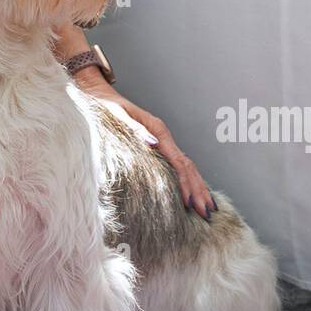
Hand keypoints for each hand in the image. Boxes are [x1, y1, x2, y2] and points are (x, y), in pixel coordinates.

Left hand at [73, 68, 216, 221]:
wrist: (102, 98)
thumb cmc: (108, 109)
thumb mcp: (118, 116)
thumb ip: (135, 130)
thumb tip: (153, 143)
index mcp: (158, 131)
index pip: (178, 162)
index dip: (186, 184)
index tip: (192, 203)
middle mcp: (164, 136)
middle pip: (188, 166)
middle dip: (199, 189)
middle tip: (208, 212)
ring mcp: (163, 140)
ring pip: (186, 166)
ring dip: (198, 187)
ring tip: (208, 207)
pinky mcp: (158, 144)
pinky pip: (178, 165)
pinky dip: (188, 179)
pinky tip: (192, 192)